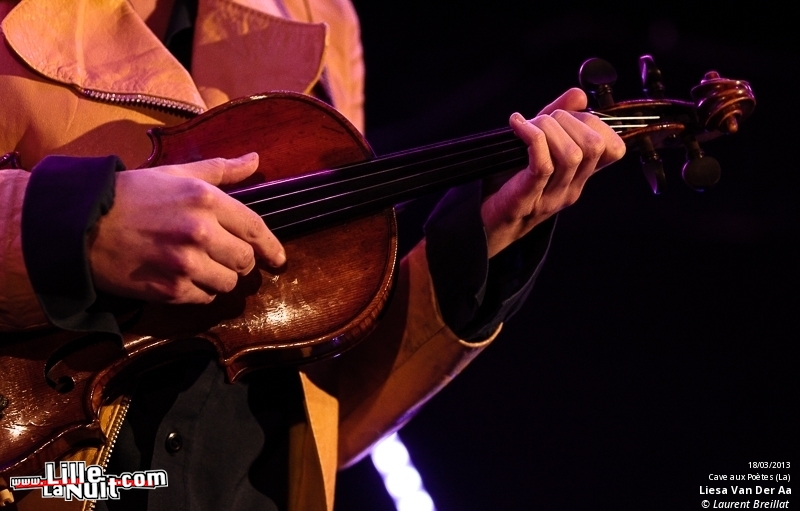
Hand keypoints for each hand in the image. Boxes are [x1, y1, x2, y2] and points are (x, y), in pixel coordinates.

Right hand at [89, 153, 284, 303]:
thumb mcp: (177, 173)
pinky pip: (204, 298)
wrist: (80, 225)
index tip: (279, 258)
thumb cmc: (131, 195)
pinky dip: (199, 291)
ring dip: (220, 277)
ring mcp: (185, 263)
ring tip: (199, 266)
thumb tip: (255, 160)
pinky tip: (182, 277)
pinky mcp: (170, 289)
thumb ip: (221, 170)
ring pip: (228, 282)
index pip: (255, 229)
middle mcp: (200, 232)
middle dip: (240, 261)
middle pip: (245, 260)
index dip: (272, 247)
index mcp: (205, 199)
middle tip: (224, 257)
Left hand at [481, 88, 625, 256]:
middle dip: (570, 120)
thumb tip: (579, 95)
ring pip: (571, 155)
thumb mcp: (540, 144)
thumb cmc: (510, 179)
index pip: (615, 149)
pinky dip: (531, 135)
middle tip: (544, 120)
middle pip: (594, 147)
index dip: (598, 123)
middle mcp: (572, 188)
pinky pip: (543, 163)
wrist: (485, 220)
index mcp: (580, 176)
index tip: (570, 116)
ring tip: (528, 125)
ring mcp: (552, 196)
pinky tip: (517, 125)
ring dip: (549, 128)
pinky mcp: (529, 196)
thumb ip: (560, 118)